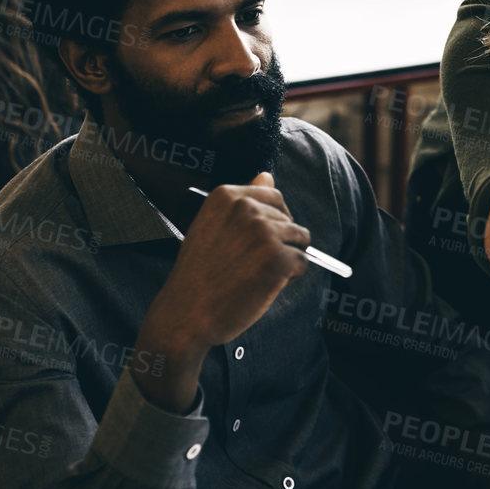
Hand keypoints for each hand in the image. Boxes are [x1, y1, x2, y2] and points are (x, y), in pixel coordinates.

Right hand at [132, 172, 309, 410]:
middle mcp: (246, 207)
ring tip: (257, 275)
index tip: (257, 242)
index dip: (273, 221)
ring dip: (287, 259)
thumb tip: (268, 174)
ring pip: (300, 239)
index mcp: (227, 195)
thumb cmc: (200, 274)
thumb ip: (242, 202)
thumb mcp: (213, 227)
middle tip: (250, 266)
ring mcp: (263, 231)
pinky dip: (291, 277)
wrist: (186, 314)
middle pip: (289, 219)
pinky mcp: (278, 258)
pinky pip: (303, 262)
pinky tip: (264, 286)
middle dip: (279, 243)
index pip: (273, 196)